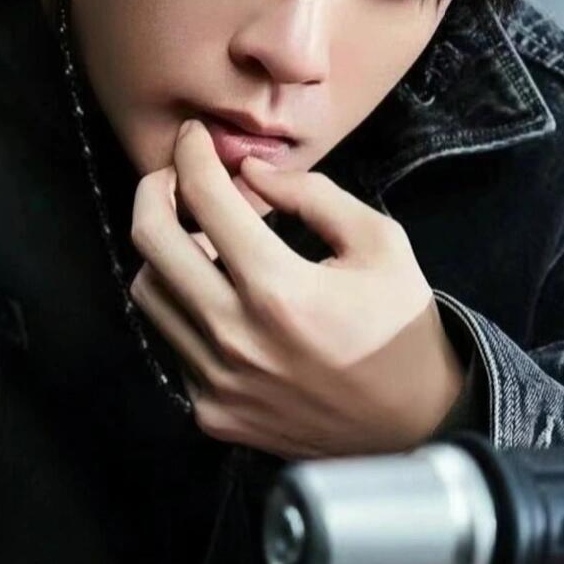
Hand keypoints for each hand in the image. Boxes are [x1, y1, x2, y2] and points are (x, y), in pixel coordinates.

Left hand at [128, 119, 465, 456]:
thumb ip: (313, 195)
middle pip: (149, 241)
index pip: (206, 199)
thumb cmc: (401, 328)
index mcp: (280, 291)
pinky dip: (187, 310)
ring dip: (164, 254)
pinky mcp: (212, 412)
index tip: (195, 139)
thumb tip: (251, 171)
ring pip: (149, 293)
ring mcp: (217, 382)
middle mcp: (236, 338)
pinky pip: (173, 343)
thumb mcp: (380, 243)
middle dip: (152, 189)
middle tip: (172, 176)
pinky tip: (221, 300)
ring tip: (199, 240)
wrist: (414, 424)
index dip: (192, 154)